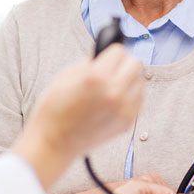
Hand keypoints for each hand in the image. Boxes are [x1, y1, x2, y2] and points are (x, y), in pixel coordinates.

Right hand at [12, 45, 143, 188]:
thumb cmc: (54, 108)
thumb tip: (106, 54)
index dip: (109, 53)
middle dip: (122, 64)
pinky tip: (114, 99)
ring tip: (111, 86)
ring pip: (140, 81)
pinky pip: (139, 98)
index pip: (119, 51)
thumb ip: (90, 62)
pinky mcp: (127, 122)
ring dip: (129, 79)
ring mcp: (123, 109)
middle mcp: (114, 92)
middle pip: (135, 64)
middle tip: (109, 70)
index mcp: (96, 77)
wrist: (53, 143)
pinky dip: (130, 95)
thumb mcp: (66, 75)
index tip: (103, 58)